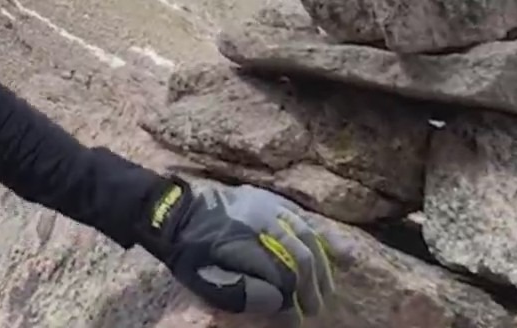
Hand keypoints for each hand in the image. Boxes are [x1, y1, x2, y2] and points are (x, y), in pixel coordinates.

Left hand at [139, 177, 337, 320]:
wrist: (173, 215)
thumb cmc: (189, 253)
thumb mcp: (208, 281)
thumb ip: (244, 293)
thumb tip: (279, 303)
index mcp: (246, 243)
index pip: (284, 278)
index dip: (293, 302)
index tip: (297, 320)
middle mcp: (261, 223)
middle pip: (300, 260)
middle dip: (310, 289)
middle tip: (313, 310)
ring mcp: (267, 208)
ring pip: (307, 240)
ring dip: (320, 269)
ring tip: (324, 291)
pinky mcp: (269, 201)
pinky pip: (303, 219)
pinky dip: (323, 237)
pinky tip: (342, 253)